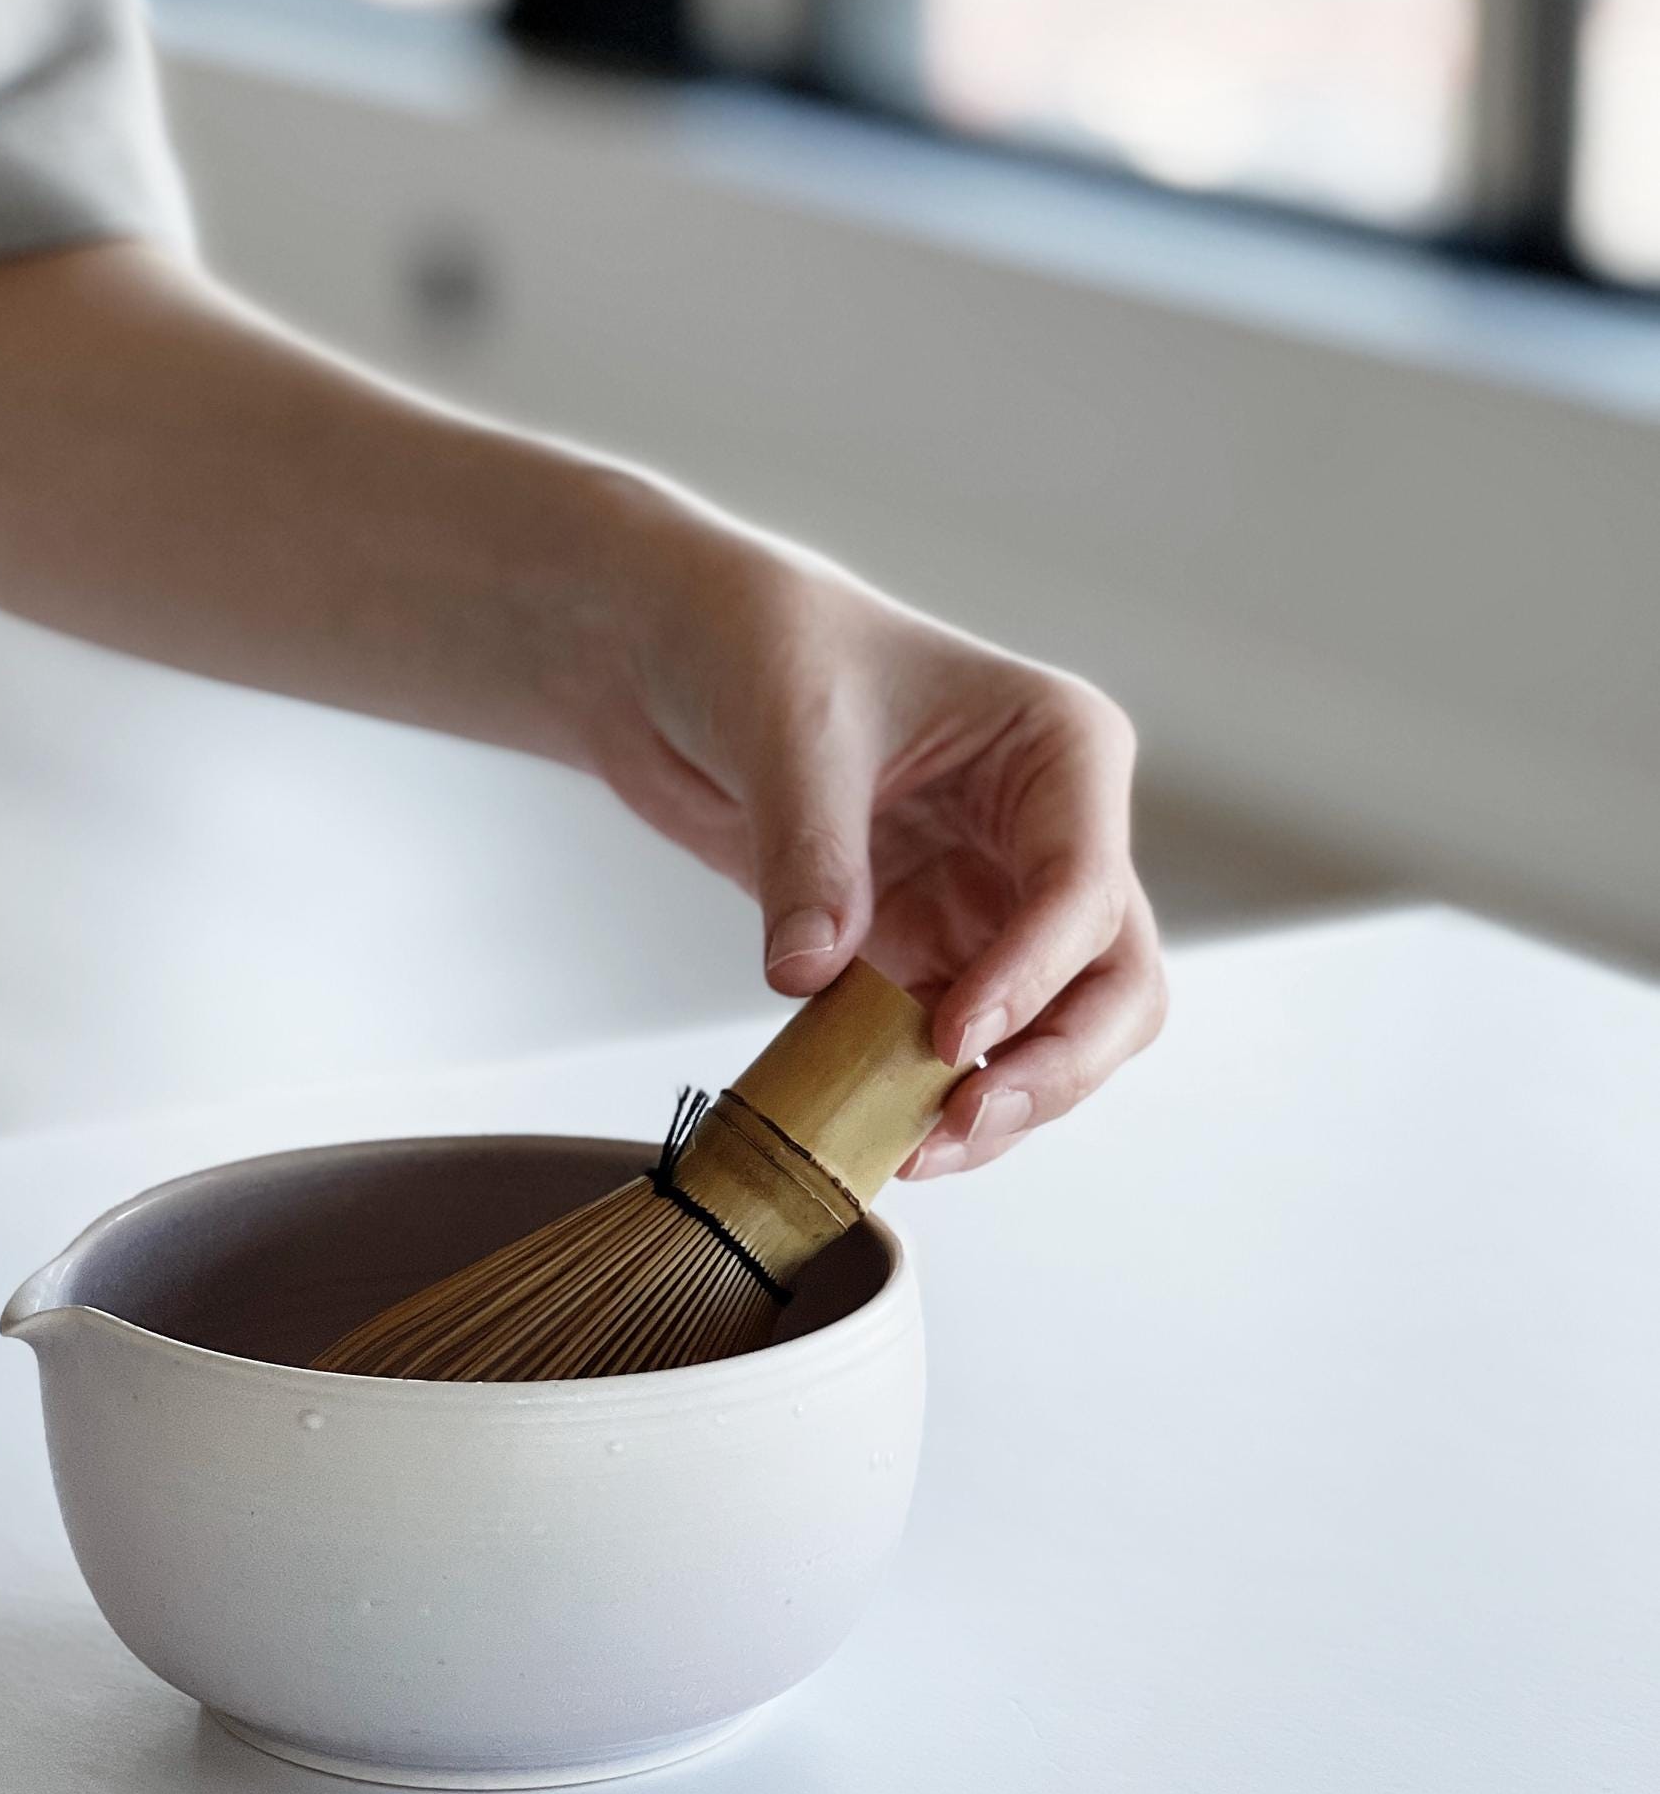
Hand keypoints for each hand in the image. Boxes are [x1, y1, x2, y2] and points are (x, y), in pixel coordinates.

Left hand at [575, 491, 1165, 1176]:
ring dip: (1004, 1101)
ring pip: (1059, 1037)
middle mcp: (1049, 836)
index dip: (1032, 978)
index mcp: (1059, 752)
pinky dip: (934, 1099)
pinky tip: (882, 1134)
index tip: (952, 1036)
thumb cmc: (761, 644)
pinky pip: (966, 1052)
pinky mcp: (932, 953)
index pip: (1085, 887)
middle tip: (963, 1120)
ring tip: (916, 1149)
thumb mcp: (788, 733)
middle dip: (1058, 1064)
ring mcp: (997, 904)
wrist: (678, 657)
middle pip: (1115, 984)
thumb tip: (808, 974)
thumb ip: (809, 857)